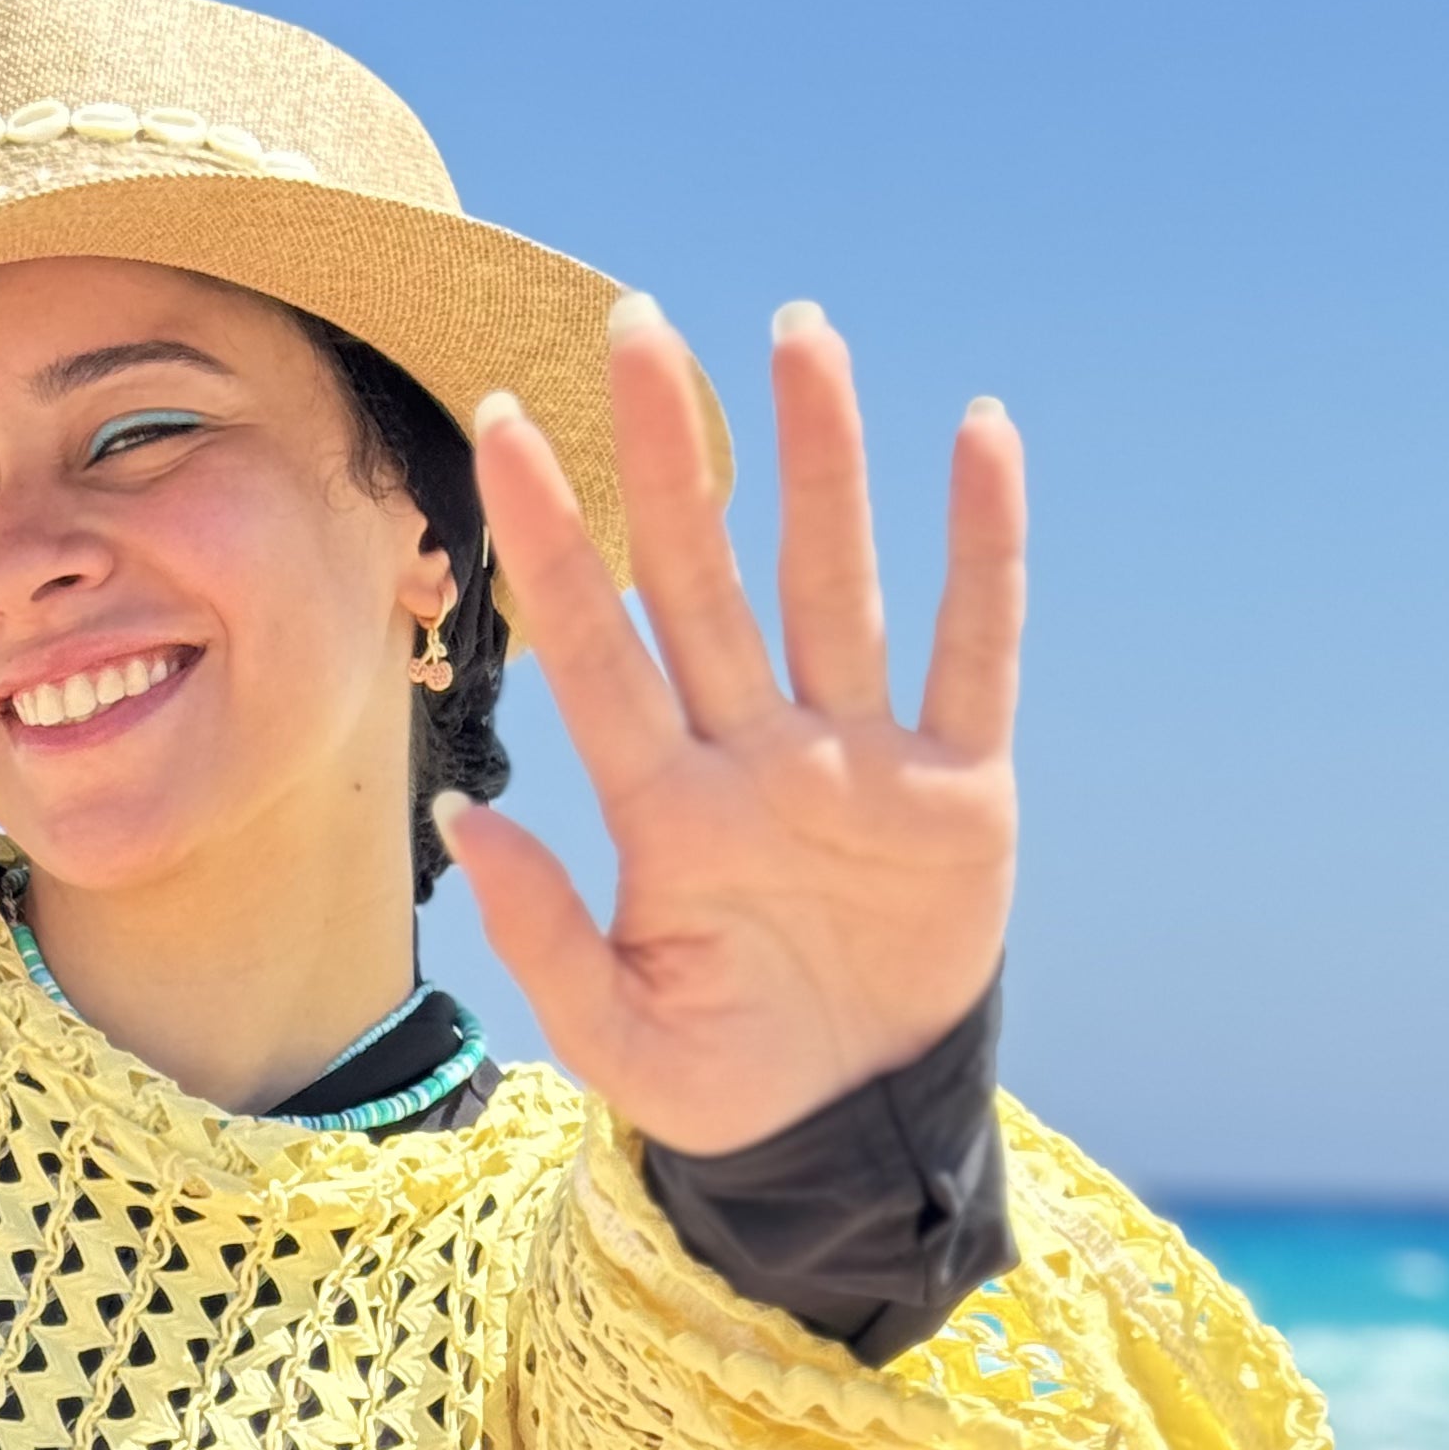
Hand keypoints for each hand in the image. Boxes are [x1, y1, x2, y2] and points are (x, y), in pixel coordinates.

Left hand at [438, 298, 1021, 1154]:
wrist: (845, 1130)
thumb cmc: (724, 1081)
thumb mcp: (621, 1042)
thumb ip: (544, 939)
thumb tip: (463, 819)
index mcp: (666, 817)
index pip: (593, 654)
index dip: (549, 544)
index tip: (502, 425)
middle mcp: (756, 760)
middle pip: (704, 583)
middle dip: (669, 457)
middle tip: (631, 319)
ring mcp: (859, 764)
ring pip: (835, 585)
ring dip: (820, 462)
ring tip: (798, 332)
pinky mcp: (958, 789)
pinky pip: (976, 649)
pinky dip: (986, 549)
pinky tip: (976, 434)